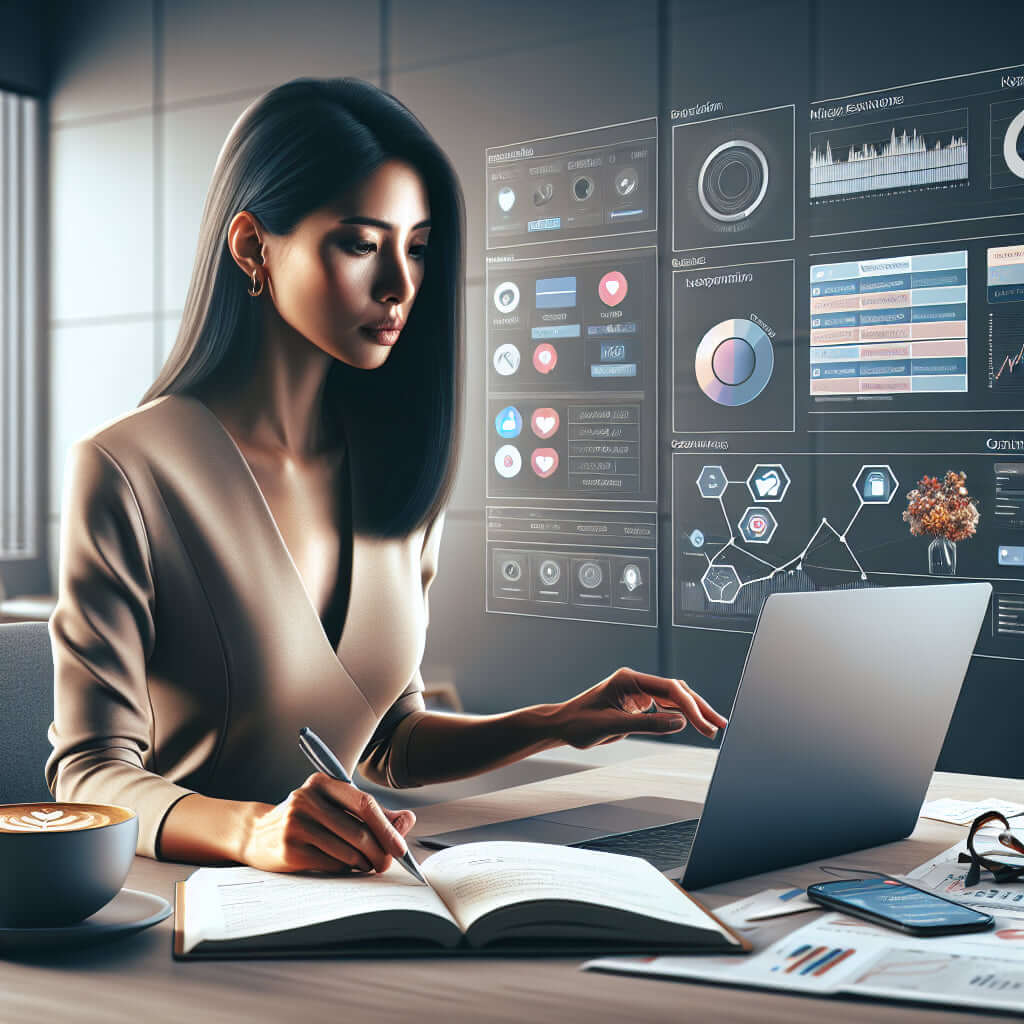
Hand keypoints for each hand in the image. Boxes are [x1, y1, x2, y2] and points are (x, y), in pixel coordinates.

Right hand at [241, 772, 415, 874]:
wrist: (256, 834)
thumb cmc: (306, 820)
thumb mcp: (335, 806)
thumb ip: (372, 813)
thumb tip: (407, 820)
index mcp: (323, 782)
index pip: (364, 803)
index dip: (387, 827)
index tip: (400, 847)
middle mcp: (307, 799)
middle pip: (358, 829)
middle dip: (379, 850)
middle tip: (387, 863)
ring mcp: (295, 824)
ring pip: (346, 849)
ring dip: (364, 863)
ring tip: (369, 865)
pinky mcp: (288, 849)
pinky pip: (330, 863)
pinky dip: (345, 869)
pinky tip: (347, 867)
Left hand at [553, 666, 728, 749]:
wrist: (562, 725)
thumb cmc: (580, 723)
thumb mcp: (613, 725)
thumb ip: (647, 724)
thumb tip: (680, 723)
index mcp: (629, 679)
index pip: (669, 689)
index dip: (691, 707)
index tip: (704, 725)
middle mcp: (636, 682)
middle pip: (676, 691)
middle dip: (699, 708)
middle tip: (718, 725)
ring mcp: (637, 692)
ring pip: (673, 698)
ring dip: (692, 712)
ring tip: (711, 727)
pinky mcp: (637, 703)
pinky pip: (664, 707)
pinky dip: (678, 716)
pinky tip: (691, 724)